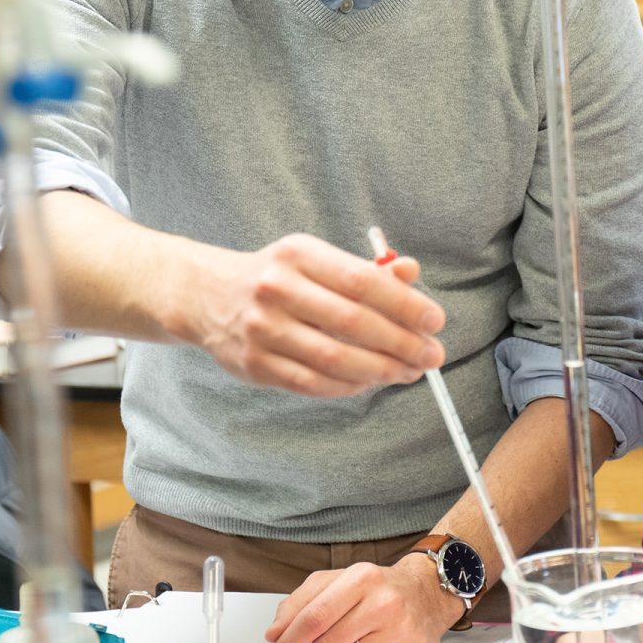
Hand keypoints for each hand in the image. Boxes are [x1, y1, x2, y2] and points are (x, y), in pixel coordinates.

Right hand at [175, 233, 445, 395]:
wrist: (207, 295)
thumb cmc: (278, 276)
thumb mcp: (316, 259)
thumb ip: (365, 269)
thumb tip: (412, 273)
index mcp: (299, 255)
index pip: (363, 282)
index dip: (405, 304)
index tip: (435, 320)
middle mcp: (277, 290)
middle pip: (353, 323)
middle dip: (402, 343)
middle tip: (431, 354)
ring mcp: (262, 330)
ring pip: (335, 360)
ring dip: (382, 371)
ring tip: (409, 371)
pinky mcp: (255, 366)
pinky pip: (313, 383)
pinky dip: (350, 386)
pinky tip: (372, 382)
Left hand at [266, 558, 463, 642]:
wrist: (428, 591)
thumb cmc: (379, 587)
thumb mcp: (339, 580)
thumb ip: (301, 601)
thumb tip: (275, 632)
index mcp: (361, 578)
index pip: (313, 617)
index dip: (288, 641)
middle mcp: (383, 602)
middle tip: (334, 634)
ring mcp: (400, 629)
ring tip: (358, 636)